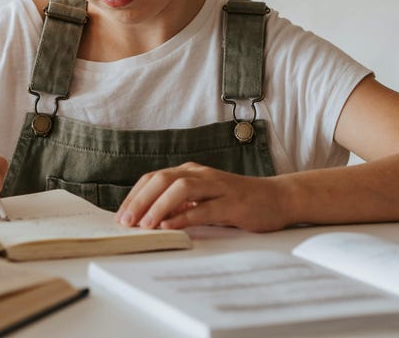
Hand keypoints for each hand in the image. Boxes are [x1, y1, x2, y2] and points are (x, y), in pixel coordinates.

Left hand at [115, 162, 290, 232]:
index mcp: (190, 172)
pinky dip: (184, 216)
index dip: (134, 196)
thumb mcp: (203, 200)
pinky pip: (203, 208)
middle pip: (162, 180)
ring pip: (180, 189)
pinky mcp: (232, 203)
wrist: (277, 198)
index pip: (154, 178)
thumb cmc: (237, 201)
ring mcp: (217, 186)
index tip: (121, 215)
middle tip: (125, 221)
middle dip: (140, 201)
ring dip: (158, 206)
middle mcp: (201, 174)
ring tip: (144, 225)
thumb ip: (180, 204)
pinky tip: (170, 226)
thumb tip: (148, 217)